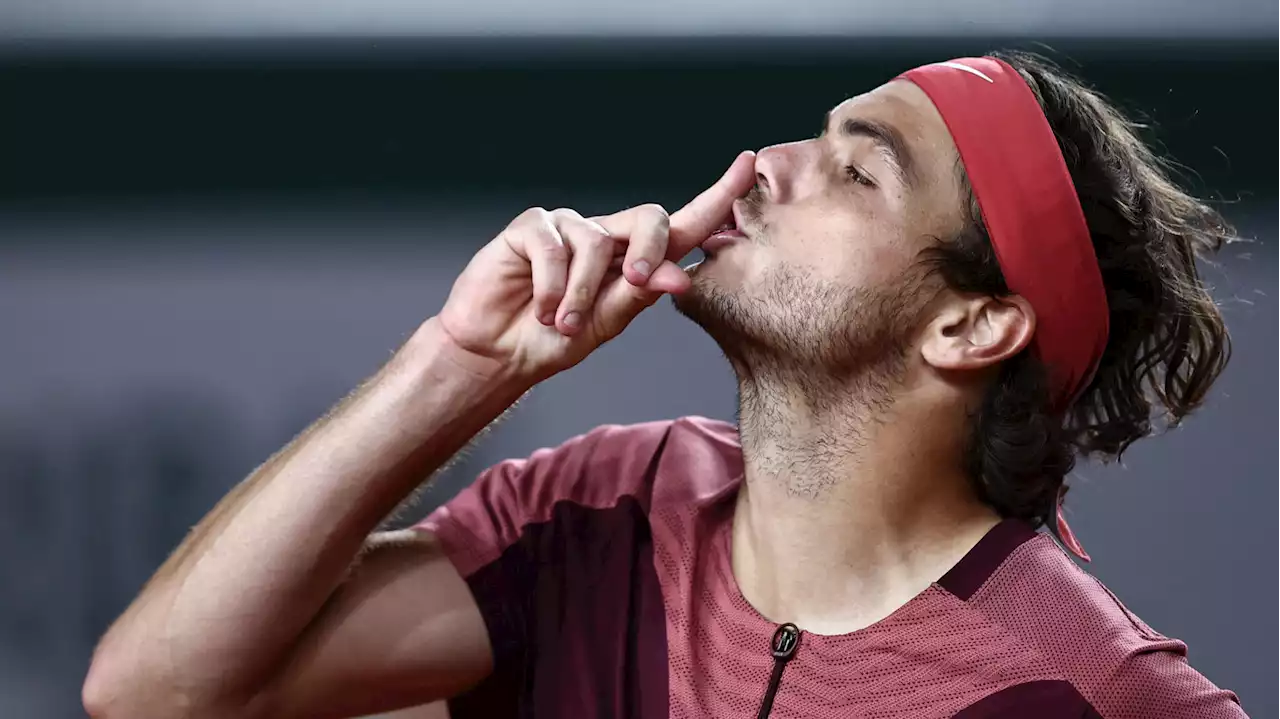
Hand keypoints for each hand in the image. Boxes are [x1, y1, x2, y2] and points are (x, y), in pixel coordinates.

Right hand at [436, 150, 756, 382]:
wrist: (499, 353)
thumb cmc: (554, 339)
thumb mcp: (606, 324)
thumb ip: (641, 296)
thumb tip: (681, 277)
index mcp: (634, 259)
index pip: (683, 225)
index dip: (717, 196)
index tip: (748, 165)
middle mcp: (605, 235)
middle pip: (650, 219)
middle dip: (650, 253)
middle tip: (634, 284)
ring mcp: (567, 227)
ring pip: (597, 242)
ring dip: (583, 293)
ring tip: (564, 323)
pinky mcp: (530, 228)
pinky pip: (553, 246)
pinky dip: (551, 285)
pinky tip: (542, 307)